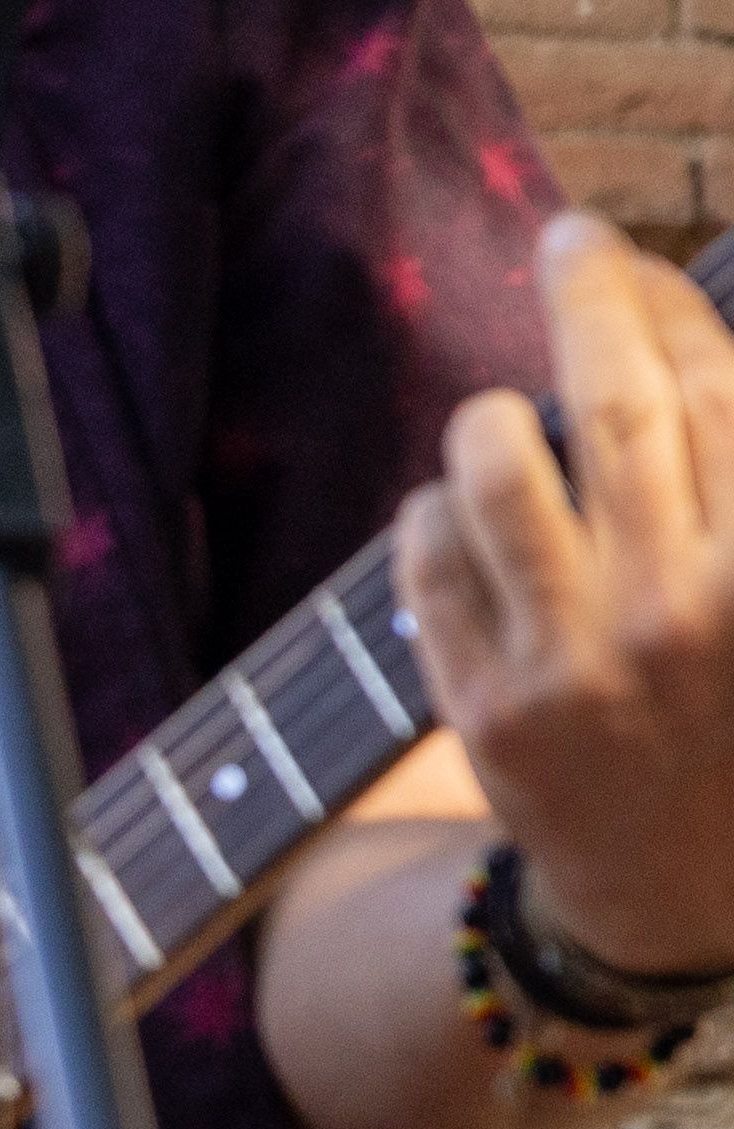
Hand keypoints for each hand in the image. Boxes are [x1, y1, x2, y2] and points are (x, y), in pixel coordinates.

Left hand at [404, 213, 733, 982]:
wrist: (676, 891)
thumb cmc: (733, 710)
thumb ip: (728, 474)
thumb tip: (676, 345)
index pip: (718, 389)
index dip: (665, 303)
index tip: (627, 253)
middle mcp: (683, 609)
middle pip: (621, 401)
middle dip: (587, 294)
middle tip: (570, 237)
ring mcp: (575, 660)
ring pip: (500, 467)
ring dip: (491, 414)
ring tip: (504, 416)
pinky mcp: (483, 707)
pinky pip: (425, 557)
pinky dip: (433, 511)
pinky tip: (460, 515)